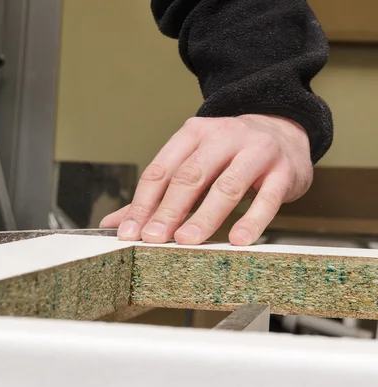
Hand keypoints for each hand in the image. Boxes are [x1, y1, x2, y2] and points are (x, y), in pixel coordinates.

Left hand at [100, 114, 312, 244]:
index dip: (142, 203)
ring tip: (187, 242)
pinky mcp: (283, 170)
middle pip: (189, 176)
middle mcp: (222, 137)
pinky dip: (252, 220)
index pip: (161, 170)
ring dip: (205, 216)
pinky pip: (267, 198)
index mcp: (192, 134)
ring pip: (226, 186)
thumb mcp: (192, 162)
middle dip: (168, 210)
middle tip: (152, 239)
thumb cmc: (229, 154)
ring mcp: (255, 151)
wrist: (285, 131)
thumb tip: (114, 223)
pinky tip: (238, 241)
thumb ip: (156, 193)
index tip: (129, 234)